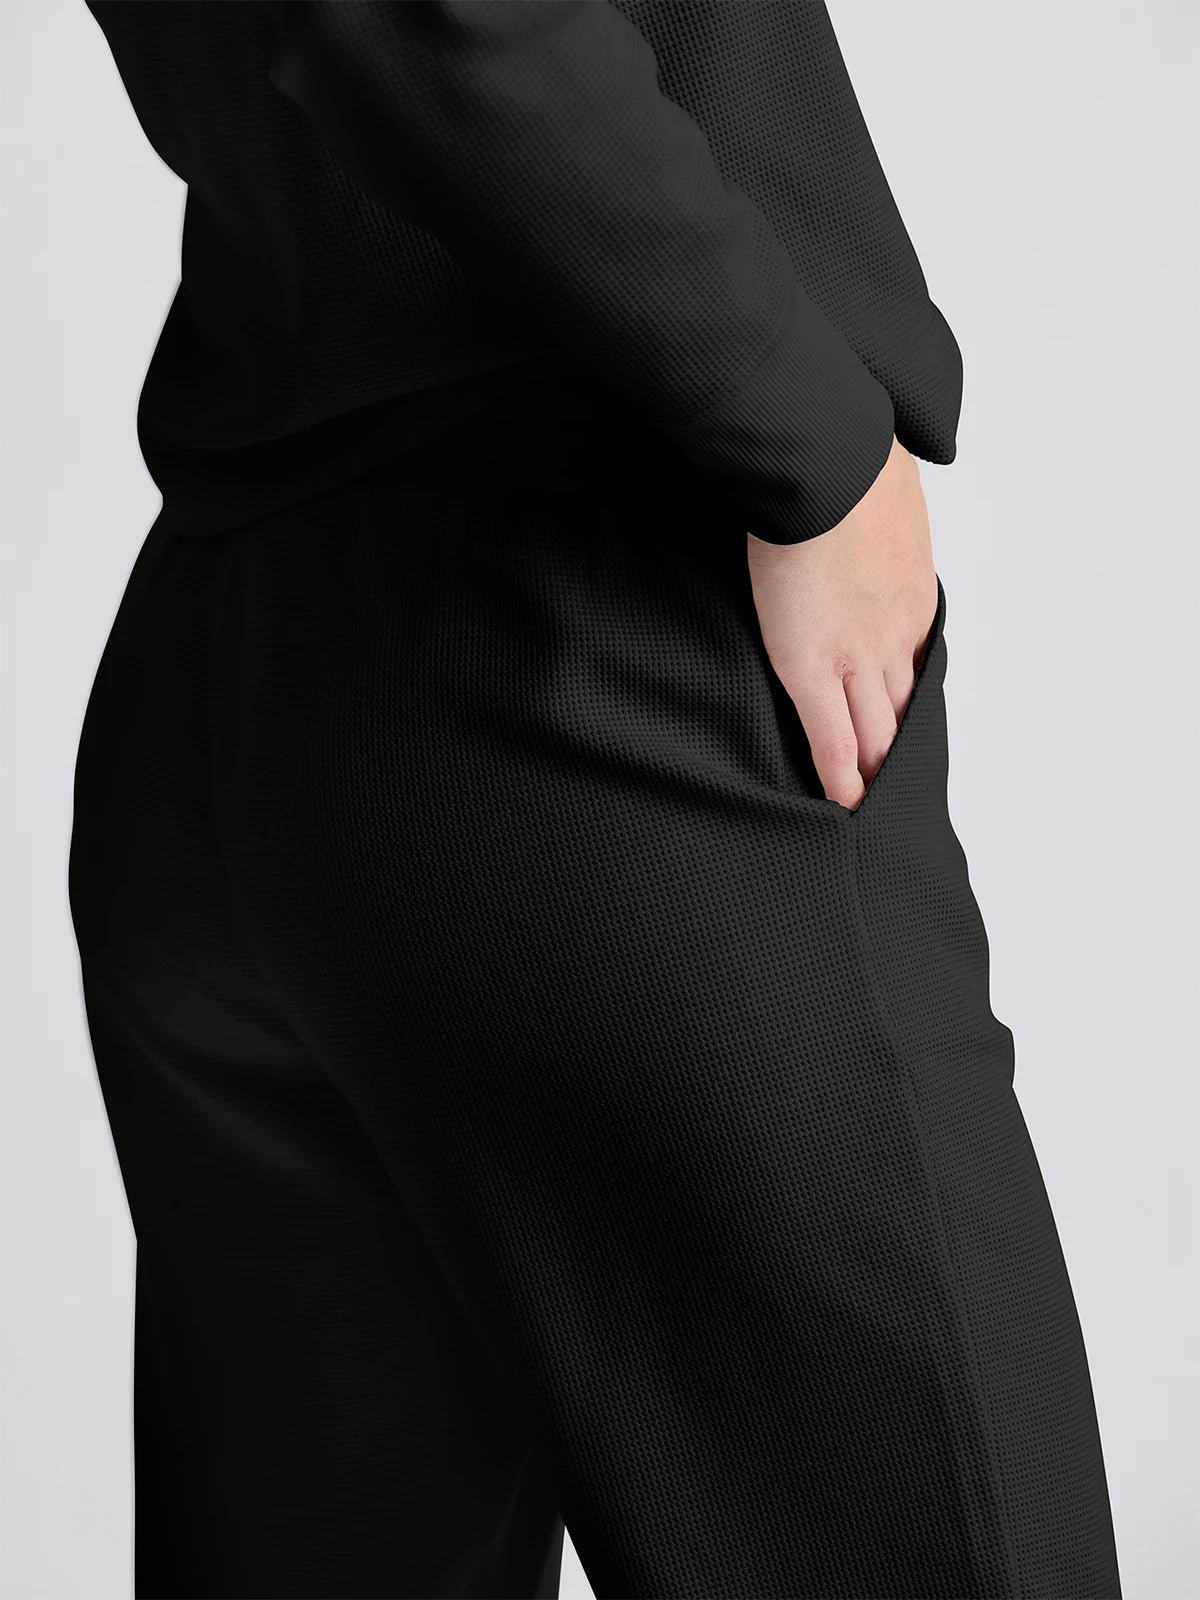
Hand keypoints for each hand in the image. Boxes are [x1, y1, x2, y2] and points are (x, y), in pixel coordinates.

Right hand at [745, 436, 937, 810]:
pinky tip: (842, 803)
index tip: (902, 721)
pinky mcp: (813, 667)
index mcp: (913, 595)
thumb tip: (871, 503)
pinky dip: (840, 776)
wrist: (827, 463)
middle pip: (905, 709)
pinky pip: (832, 738)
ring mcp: (858, 656)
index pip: (914, 663)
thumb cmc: (848, 460)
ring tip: (873, 806)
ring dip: (877, 771)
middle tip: (899, 785)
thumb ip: (879, 521)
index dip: (907, 699)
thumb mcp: (885, 493)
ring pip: (877, 732)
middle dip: (902, 749)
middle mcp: (896, 635)